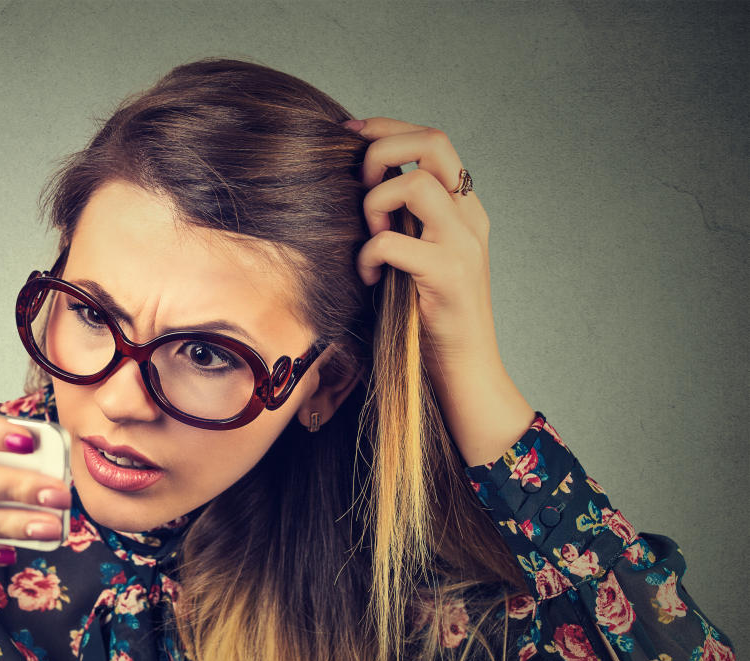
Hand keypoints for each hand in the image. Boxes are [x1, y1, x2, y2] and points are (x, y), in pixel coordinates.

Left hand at [343, 117, 535, 464]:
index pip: (434, 139)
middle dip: (384, 151)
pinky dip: (369, 255)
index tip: (350, 134)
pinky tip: (369, 277)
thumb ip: (403, 220)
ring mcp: (463, 245)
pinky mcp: (448, 276)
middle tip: (362, 186)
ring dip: (376, 204)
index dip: (388, 128)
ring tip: (370, 236)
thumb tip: (358, 184)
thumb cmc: (427, 316)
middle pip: (433, 142)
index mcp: (464, 207)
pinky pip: (393, 242)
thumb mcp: (417, 255)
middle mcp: (470, 217)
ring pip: (415, 185)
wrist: (464, 371)